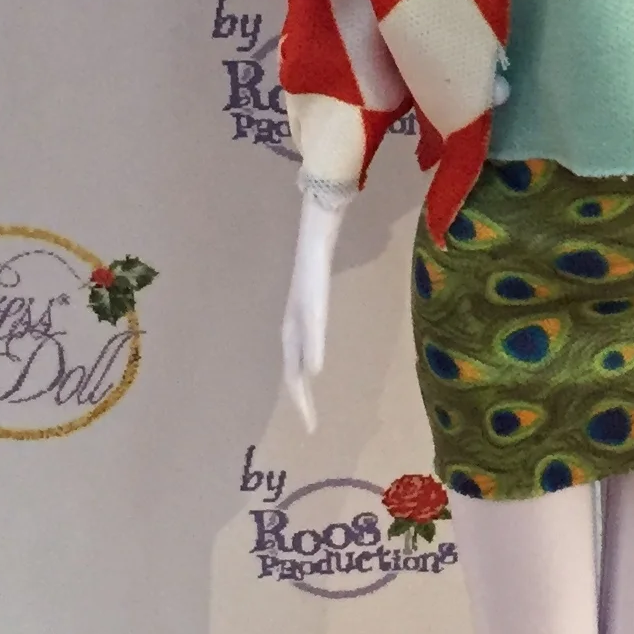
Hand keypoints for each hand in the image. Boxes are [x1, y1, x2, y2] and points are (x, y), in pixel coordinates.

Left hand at [280, 194, 345, 431]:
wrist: (319, 205)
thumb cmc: (324, 231)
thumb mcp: (328, 269)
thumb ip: (326, 287)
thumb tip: (342, 294)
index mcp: (299, 309)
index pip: (294, 354)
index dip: (298, 384)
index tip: (308, 413)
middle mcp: (295, 308)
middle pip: (291, 360)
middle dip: (299, 396)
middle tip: (310, 427)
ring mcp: (301, 298)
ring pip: (297, 347)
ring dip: (301, 380)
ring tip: (306, 410)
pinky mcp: (310, 286)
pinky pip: (311, 322)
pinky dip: (313, 348)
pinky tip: (317, 369)